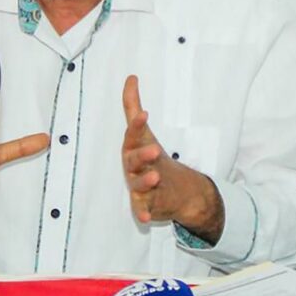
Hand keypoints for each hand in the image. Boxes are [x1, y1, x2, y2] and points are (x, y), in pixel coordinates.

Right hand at [121, 75, 224, 242]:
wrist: (163, 186)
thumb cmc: (148, 155)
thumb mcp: (143, 132)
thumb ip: (133, 107)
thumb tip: (131, 77)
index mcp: (132, 147)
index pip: (133, 134)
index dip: (137, 125)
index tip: (144, 115)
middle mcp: (132, 166)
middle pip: (134, 160)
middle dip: (143, 155)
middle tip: (154, 150)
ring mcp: (137, 186)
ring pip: (138, 184)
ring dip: (145, 181)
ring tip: (156, 177)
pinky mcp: (143, 204)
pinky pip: (140, 209)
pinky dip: (142, 213)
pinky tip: (146, 217)